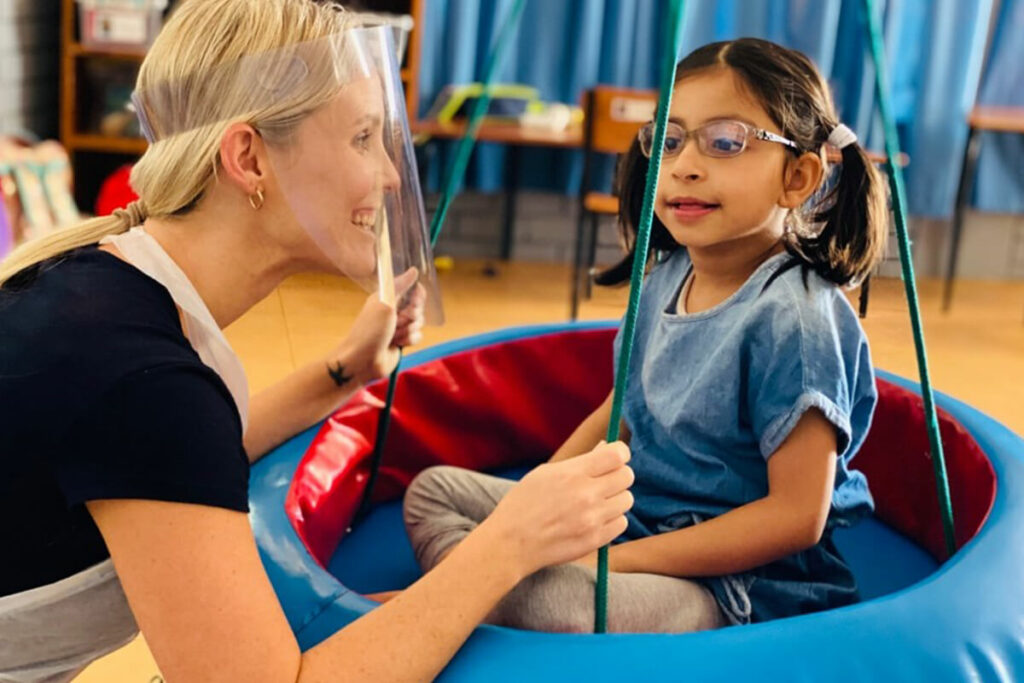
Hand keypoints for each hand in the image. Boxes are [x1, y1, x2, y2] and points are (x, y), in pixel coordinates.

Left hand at [331, 268, 424, 385]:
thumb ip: (400, 285)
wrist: (363, 360)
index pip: (413, 289)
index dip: (417, 297)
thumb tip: (414, 270)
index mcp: (388, 297)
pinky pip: (417, 337)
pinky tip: (397, 344)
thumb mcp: (385, 303)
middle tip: (398, 321)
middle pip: (419, 308)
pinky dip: (409, 340)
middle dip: (412, 316)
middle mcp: (394, 310)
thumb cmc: (369, 330)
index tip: (412, 303)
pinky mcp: (402, 340)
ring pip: (419, 323)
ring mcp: (398, 326)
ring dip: (409, 330)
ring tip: (394, 335)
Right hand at [478, 441, 633, 576]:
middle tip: (604, 481)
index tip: (614, 457)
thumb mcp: (546, 473)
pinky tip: (595, 519)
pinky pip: (621, 522)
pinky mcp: (596, 539)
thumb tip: (607, 447)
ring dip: (615, 498)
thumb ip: (580, 462)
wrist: (511, 543)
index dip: (620, 453)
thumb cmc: (524, 503)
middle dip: (618, 475)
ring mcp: (592, 519)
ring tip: (596, 502)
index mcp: (572, 473)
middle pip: (627, 476)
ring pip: (627, 500)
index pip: (617, 455)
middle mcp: (586, 494)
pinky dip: (612, 519)